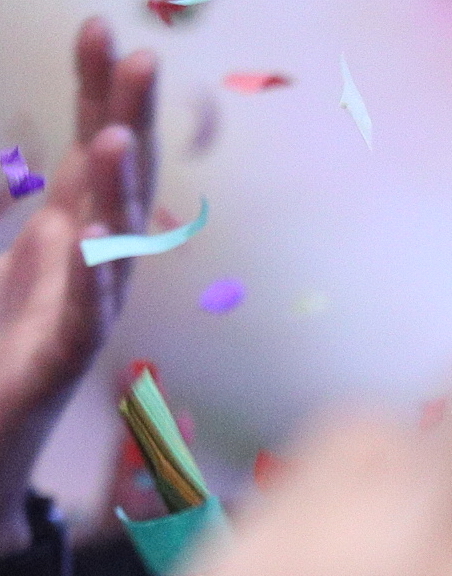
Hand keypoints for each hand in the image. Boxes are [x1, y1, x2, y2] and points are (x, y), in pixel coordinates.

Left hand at [0, 22, 154, 517]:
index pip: (93, 151)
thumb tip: (16, 166)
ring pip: (112, 244)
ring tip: (113, 138)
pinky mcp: (59, 363)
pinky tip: (83, 237)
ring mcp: (82, 315)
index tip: (101, 27)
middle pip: (117, 182)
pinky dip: (85, 275)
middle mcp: (89, 268)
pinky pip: (79, 314)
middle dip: (126, 118)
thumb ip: (2, 207)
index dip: (98, 90)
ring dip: (116, 192)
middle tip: (136, 54)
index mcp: (68, 236)